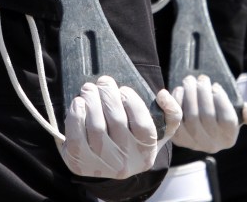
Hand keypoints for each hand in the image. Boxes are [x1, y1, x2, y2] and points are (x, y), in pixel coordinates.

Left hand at [60, 76, 181, 179]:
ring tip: (89, 89)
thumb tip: (162, 94)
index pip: (143, 125)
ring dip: (91, 102)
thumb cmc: (135, 139)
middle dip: (108, 95)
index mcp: (146, 152)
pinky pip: (76, 139)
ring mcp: (102, 165)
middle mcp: (126, 162)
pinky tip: (78, 104)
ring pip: (96, 128)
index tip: (124, 89)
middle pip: (116, 122)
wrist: (112, 165)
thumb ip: (171, 113)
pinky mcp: (80, 164)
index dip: (133, 103)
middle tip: (103, 81)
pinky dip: (75, 117)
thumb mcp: (159, 131)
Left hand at [170, 75, 246, 152]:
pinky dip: (175, 103)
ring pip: (190, 117)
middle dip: (203, 92)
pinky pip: (175, 120)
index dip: (221, 100)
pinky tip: (178, 90)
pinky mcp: (178, 138)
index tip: (216, 86)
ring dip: (189, 95)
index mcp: (228, 138)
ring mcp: (193, 143)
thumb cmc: (222, 113)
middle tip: (201, 78)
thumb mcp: (239, 112)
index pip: (227, 120)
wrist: (201, 122)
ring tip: (189, 81)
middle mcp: (212, 145)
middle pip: (206, 116)